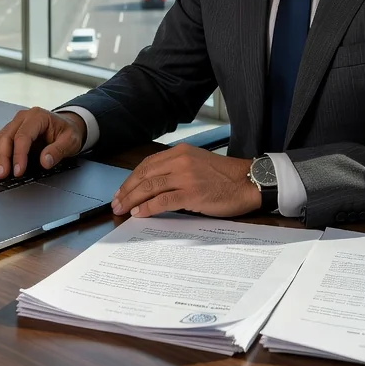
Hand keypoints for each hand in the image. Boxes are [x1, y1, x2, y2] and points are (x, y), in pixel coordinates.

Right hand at [0, 107, 85, 178]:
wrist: (66, 126)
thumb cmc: (68, 131)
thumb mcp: (71, 141)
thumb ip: (58, 151)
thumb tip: (45, 161)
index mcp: (38, 117)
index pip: (23, 136)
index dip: (18, 155)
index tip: (18, 171)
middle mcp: (24, 118)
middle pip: (7, 136)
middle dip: (3, 157)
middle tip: (3, 175)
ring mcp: (15, 123)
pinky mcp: (11, 131)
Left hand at [111, 144, 259, 217]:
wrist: (248, 182)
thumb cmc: (225, 177)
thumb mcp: (197, 164)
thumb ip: (177, 170)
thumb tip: (154, 187)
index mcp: (180, 152)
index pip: (147, 164)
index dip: (132, 178)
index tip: (122, 190)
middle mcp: (181, 161)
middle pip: (145, 174)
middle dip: (127, 190)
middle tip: (116, 203)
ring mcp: (186, 176)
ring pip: (150, 186)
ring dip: (132, 199)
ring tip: (122, 209)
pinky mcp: (192, 192)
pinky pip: (163, 200)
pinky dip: (148, 207)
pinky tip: (139, 212)